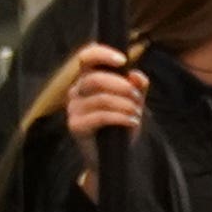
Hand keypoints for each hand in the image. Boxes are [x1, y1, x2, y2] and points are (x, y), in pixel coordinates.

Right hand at [63, 48, 149, 163]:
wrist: (113, 158)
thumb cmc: (121, 125)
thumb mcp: (133, 102)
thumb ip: (137, 87)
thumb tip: (136, 75)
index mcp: (87, 79)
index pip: (86, 57)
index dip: (102, 53)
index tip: (123, 60)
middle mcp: (76, 91)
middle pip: (95, 78)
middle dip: (121, 85)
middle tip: (136, 96)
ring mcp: (73, 109)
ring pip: (101, 98)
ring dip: (125, 104)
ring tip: (136, 113)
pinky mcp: (76, 126)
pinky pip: (101, 116)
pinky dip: (121, 117)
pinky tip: (133, 122)